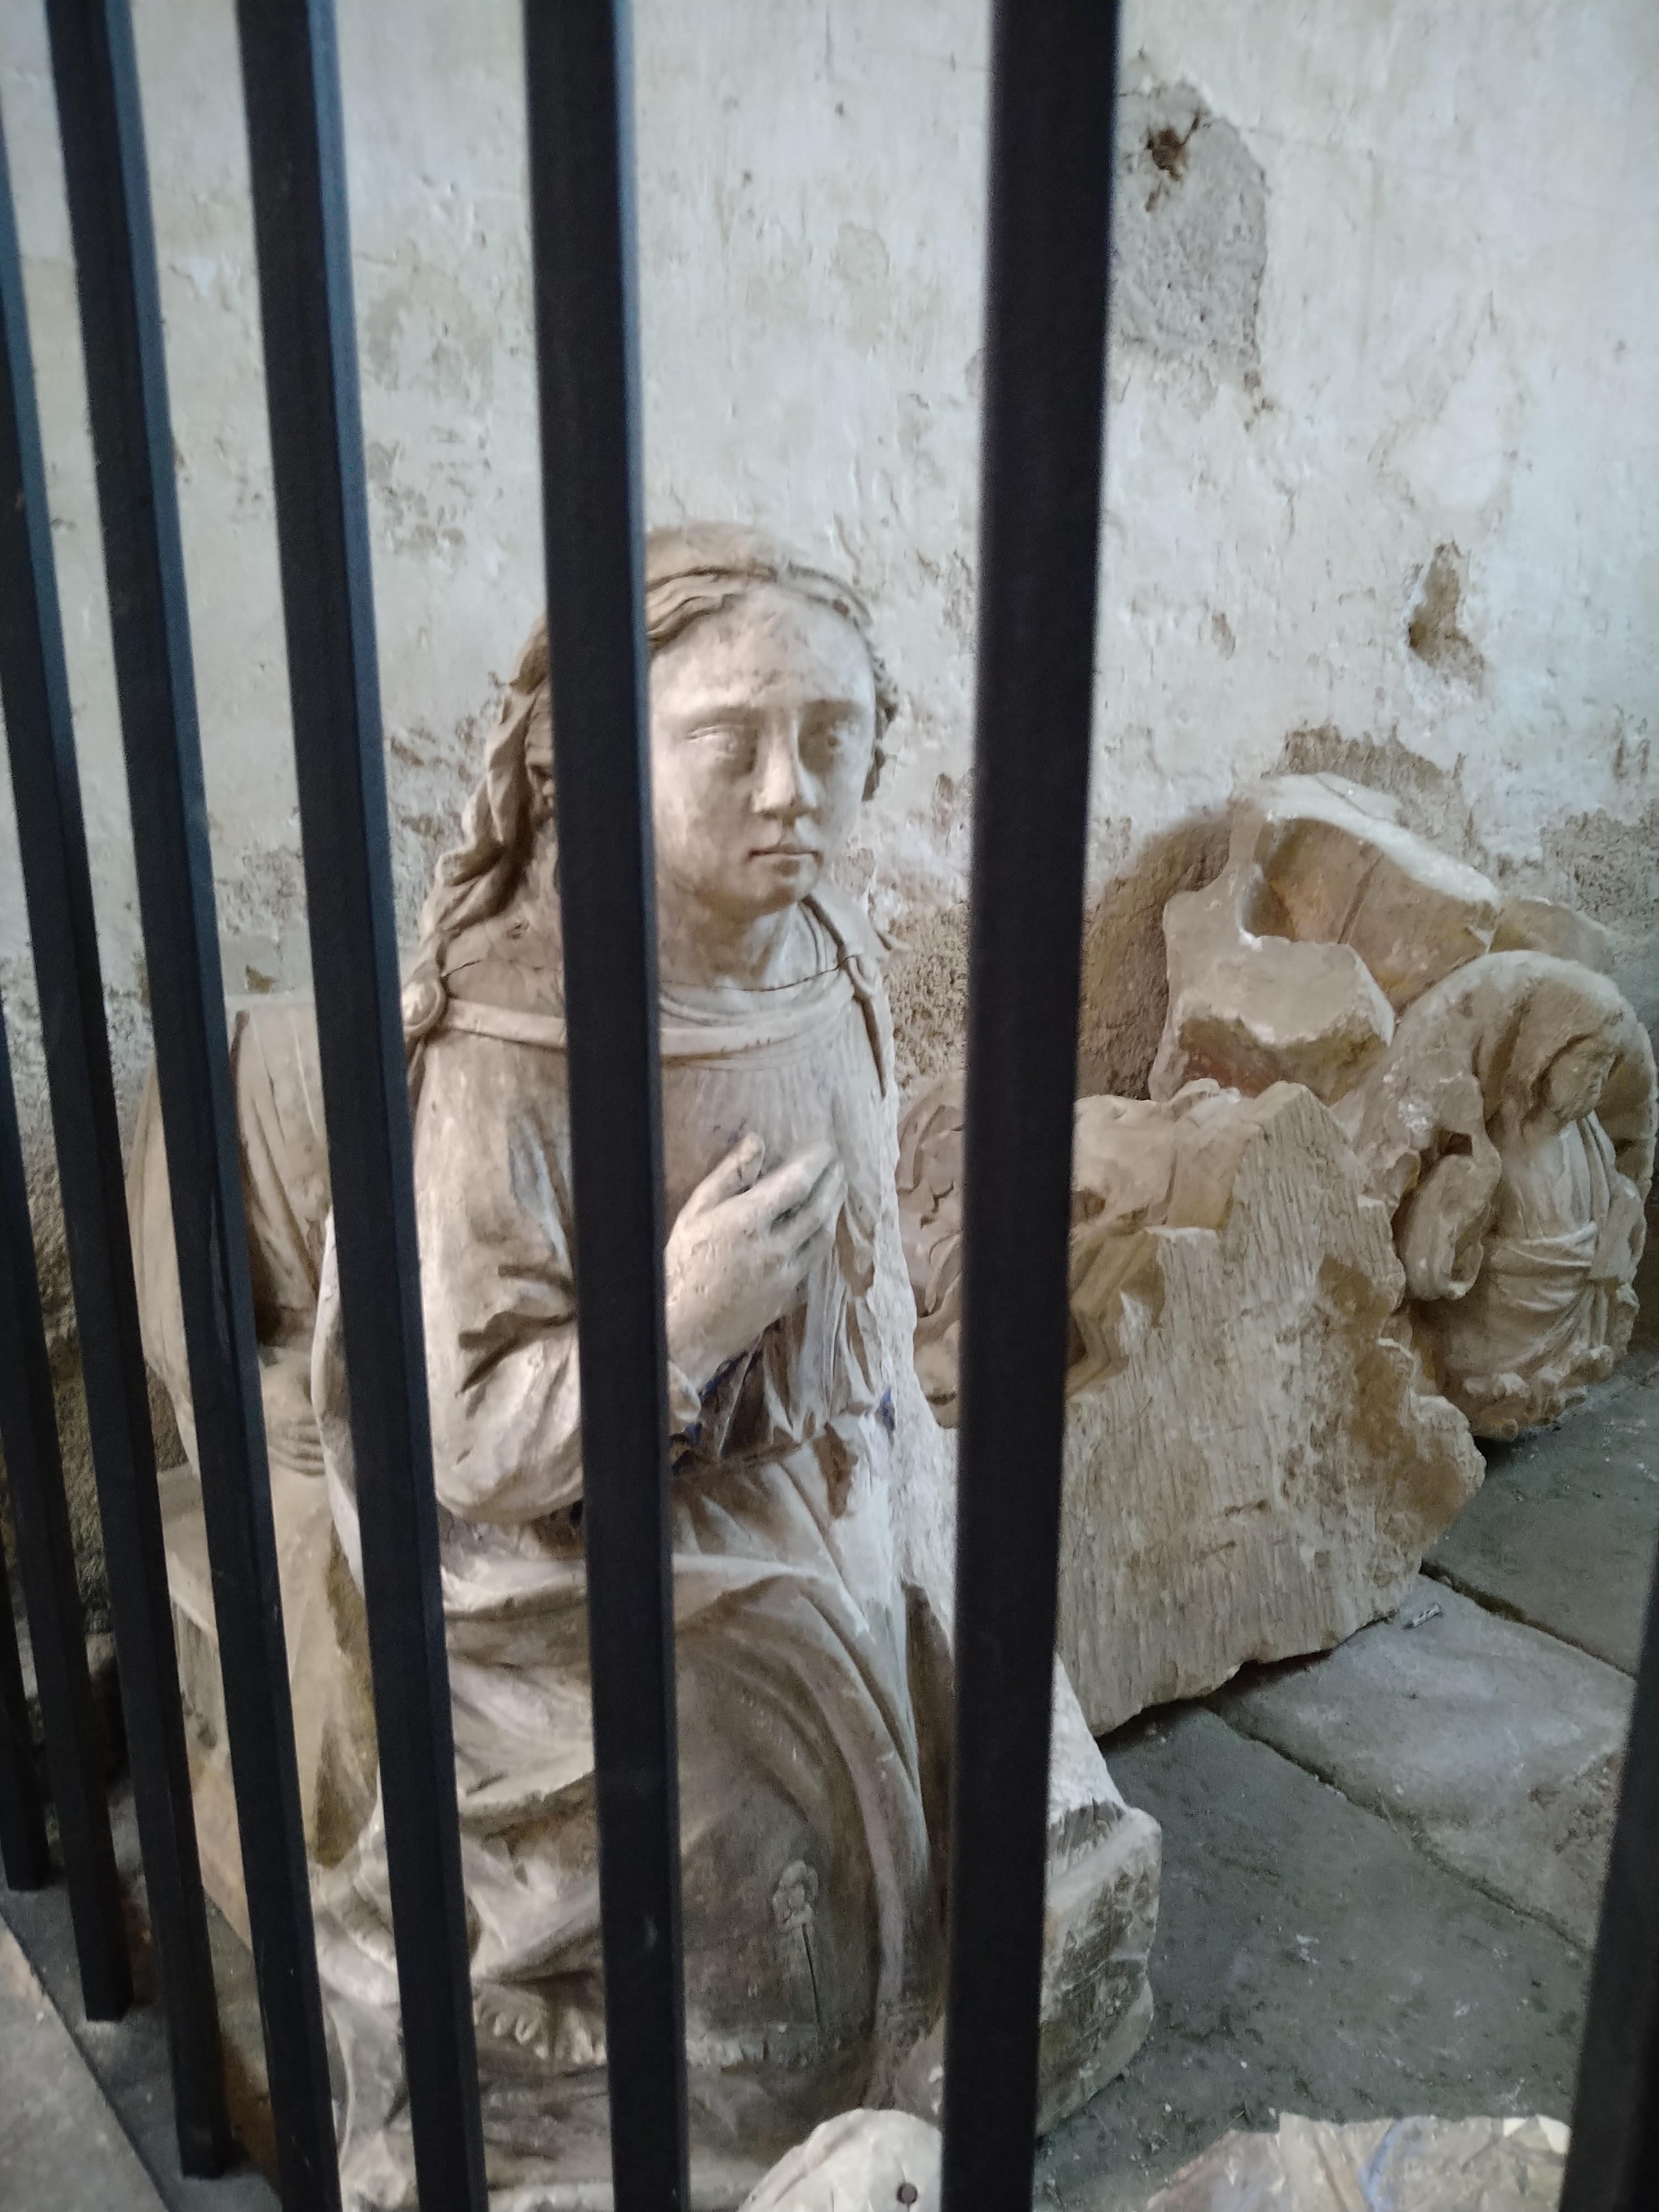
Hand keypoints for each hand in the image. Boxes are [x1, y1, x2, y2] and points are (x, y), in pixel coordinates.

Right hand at [664, 1134, 845, 1390]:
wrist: (681, 1330)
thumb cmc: (681, 1266)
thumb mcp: (695, 1213)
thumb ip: (729, 1177)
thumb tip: (756, 1143)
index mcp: (748, 1222)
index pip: (797, 1183)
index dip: (816, 1162)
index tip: (824, 1147)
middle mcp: (775, 1248)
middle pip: (819, 1208)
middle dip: (833, 1182)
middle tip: (839, 1164)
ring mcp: (785, 1276)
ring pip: (822, 1237)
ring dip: (834, 1210)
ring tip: (837, 1191)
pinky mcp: (787, 1297)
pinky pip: (813, 1263)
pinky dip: (821, 1240)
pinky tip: (820, 1230)